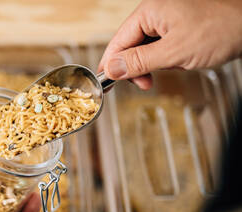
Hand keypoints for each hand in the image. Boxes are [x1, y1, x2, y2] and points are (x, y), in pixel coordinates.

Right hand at [99, 0, 241, 89]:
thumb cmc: (219, 30)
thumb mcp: (173, 52)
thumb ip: (139, 62)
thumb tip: (111, 69)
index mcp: (149, 11)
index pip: (118, 41)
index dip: (111, 65)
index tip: (105, 85)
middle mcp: (154, 12)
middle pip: (129, 45)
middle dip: (136, 67)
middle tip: (143, 84)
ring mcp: (166, 19)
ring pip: (144, 49)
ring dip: (152, 65)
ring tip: (168, 70)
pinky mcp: (177, 27)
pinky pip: (159, 47)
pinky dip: (164, 59)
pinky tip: (177, 62)